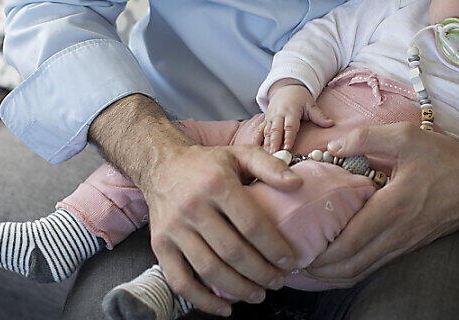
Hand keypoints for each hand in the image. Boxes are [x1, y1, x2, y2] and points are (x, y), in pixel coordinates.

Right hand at [140, 143, 304, 315]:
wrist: (160, 165)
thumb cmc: (208, 163)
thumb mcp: (241, 154)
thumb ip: (271, 166)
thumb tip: (298, 184)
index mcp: (217, 184)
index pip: (251, 224)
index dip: (273, 248)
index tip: (289, 261)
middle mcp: (192, 207)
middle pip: (232, 251)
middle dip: (260, 273)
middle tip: (278, 282)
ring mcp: (174, 229)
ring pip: (209, 269)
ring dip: (238, 289)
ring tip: (259, 295)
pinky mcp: (160, 245)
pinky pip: (180, 281)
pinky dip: (202, 300)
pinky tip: (225, 309)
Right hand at [261, 79, 334, 151]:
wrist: (286, 88)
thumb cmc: (300, 97)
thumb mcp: (310, 104)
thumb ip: (319, 115)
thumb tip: (331, 124)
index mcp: (290, 111)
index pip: (290, 127)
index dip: (288, 138)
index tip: (287, 148)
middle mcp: (278, 115)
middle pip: (276, 131)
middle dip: (274, 143)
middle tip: (273, 155)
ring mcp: (270, 118)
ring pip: (267, 132)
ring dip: (266, 144)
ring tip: (266, 156)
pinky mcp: (265, 121)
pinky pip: (260, 130)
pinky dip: (257, 140)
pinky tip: (254, 149)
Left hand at [302, 122, 458, 286]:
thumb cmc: (445, 158)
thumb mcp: (406, 137)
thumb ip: (367, 137)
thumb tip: (332, 145)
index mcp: (393, 208)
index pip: (349, 242)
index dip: (319, 250)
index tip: (297, 245)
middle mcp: (397, 233)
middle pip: (349, 266)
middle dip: (318, 268)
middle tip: (295, 258)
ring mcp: (404, 244)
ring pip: (361, 271)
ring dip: (333, 273)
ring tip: (309, 262)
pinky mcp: (409, 246)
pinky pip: (373, 266)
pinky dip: (351, 268)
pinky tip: (336, 259)